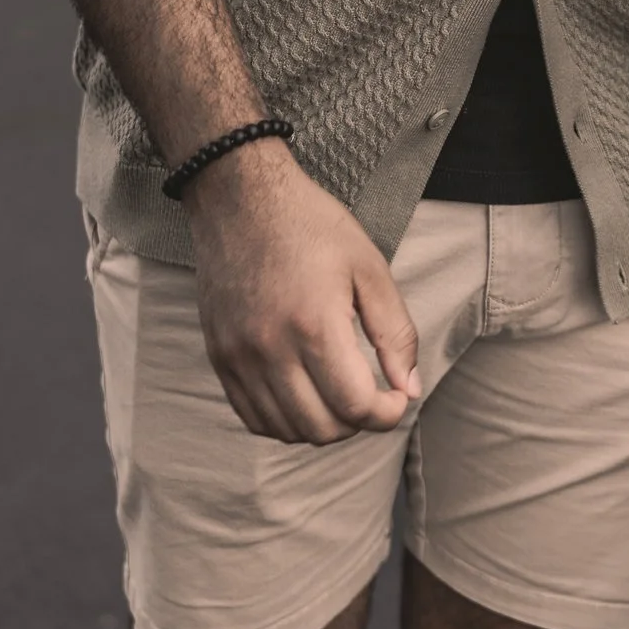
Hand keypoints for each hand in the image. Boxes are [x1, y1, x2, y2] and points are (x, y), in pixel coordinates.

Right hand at [185, 145, 421, 442]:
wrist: (239, 198)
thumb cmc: (310, 225)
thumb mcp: (369, 268)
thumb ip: (395, 333)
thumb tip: (409, 388)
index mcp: (313, 324)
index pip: (354, 406)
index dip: (387, 414)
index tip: (397, 397)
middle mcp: (269, 348)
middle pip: (321, 428)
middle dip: (358, 423)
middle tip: (372, 396)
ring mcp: (238, 356)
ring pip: (286, 430)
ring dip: (323, 426)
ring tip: (340, 395)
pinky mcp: (219, 357)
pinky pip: (252, 417)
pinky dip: (285, 421)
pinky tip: (305, 397)